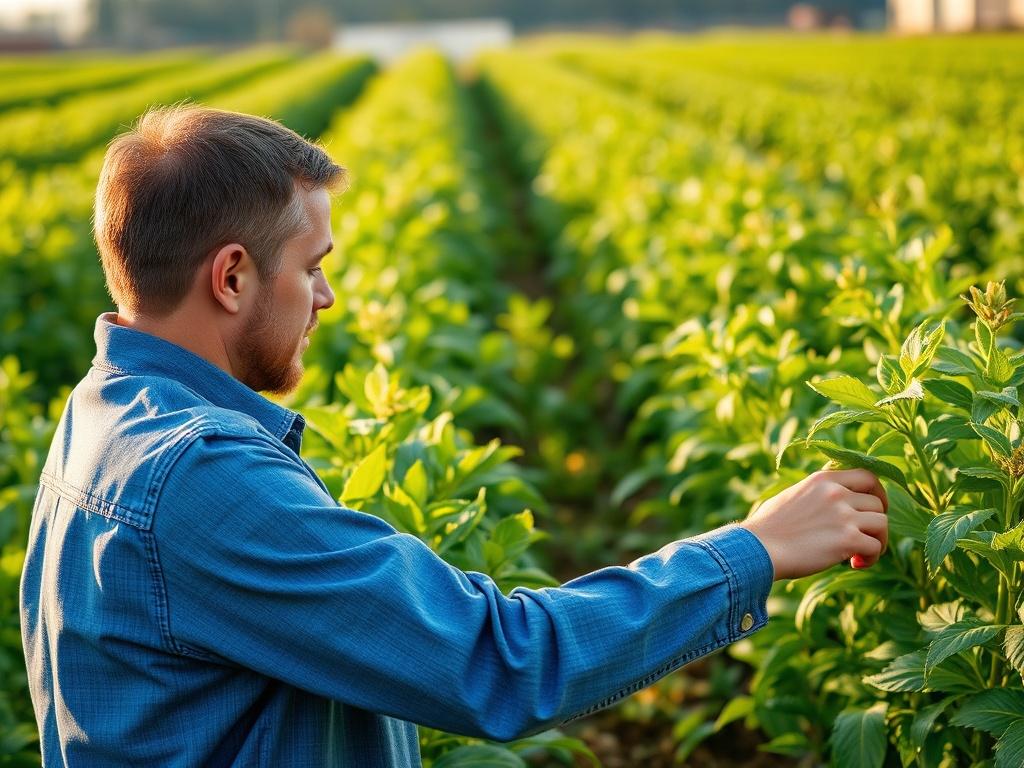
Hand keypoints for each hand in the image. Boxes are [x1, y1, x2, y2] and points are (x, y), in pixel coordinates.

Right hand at [737, 469, 888, 580]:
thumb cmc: (769, 527)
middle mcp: (836, 493)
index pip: (867, 476)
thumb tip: (835, 499)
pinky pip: (875, 547)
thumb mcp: (793, 495)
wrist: (757, 548)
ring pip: (882, 524)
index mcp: (822, 480)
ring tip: (859, 554)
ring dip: (877, 541)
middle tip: (863, 537)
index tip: (871, 509)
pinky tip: (853, 563)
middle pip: (878, 503)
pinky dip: (870, 558)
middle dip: (875, 522)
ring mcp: (843, 515)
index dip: (877, 494)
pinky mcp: (847, 539)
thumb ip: (817, 493)